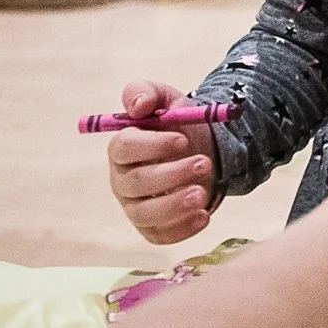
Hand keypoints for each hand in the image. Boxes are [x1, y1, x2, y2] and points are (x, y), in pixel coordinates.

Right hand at [106, 81, 220, 243]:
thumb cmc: (177, 123)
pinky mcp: (153, 227)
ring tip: (201, 193)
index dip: (151, 145)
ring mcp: (136, 206)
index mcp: (123, 148)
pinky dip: (181, 229)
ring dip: (174, 206)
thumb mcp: (166, 99)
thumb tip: (138, 105)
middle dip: (171, 174)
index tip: (181, 140)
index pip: (124, 148)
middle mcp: (124, 180)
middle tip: (204, 163)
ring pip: (145, 213)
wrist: (201, 148)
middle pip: (137, 183)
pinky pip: (160, 235)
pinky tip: (203, 216)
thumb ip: (146, 93)